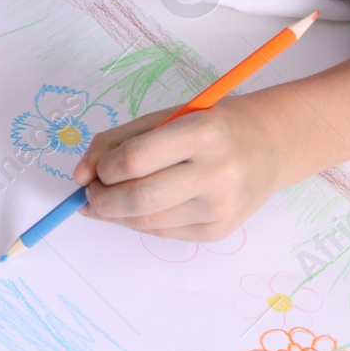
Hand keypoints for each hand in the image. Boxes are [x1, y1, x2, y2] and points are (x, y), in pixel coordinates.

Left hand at [74, 93, 295, 240]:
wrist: (271, 144)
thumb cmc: (210, 125)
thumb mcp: (164, 118)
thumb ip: (116, 142)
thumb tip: (78, 177)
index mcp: (203, 133)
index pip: (135, 160)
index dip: (103, 169)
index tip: (96, 169)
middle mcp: (218, 172)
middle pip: (138, 199)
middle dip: (100, 200)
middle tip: (90, 193)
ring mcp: (221, 206)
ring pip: (145, 222)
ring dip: (114, 214)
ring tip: (109, 198)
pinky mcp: (219, 231)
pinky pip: (161, 232)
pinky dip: (138, 222)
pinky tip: (138, 207)